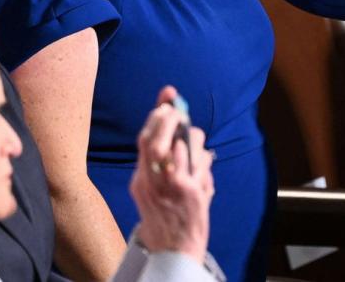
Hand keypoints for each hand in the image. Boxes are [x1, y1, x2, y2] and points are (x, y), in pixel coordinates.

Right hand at [130, 86, 213, 261]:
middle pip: (157, 141)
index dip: (157, 114)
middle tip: (177, 110)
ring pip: (184, 145)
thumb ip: (160, 160)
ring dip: (193, 137)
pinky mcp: (190, 191)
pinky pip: (199, 161)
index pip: (145, 139)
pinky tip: (203, 164)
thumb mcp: (152, 188)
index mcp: (141, 179)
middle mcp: (152, 181)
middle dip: (170, 119)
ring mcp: (171, 186)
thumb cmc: (166, 213)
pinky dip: (203, 156)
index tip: (168, 95)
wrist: (173, 249)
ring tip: (195, 145)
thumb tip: (176, 125)